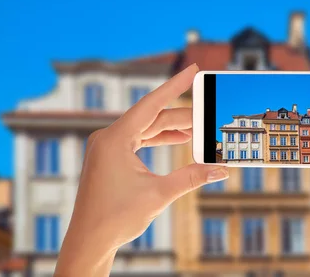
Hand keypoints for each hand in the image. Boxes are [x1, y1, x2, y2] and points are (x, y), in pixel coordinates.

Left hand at [55, 64, 228, 276]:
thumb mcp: (160, 194)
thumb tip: (221, 169)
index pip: (151, 104)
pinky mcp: (110, 157)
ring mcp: (107, 147)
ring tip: (198, 128)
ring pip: (146, 128)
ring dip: (172, 128)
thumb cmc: (115, 218)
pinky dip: (159, 139)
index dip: (175, 85)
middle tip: (207, 112)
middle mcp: (108, 137)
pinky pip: (138, 139)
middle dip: (182, 115)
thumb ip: (192, 177)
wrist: (89, 241)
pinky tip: (178, 140)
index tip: (192, 69)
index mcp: (115, 139)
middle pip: (152, 117)